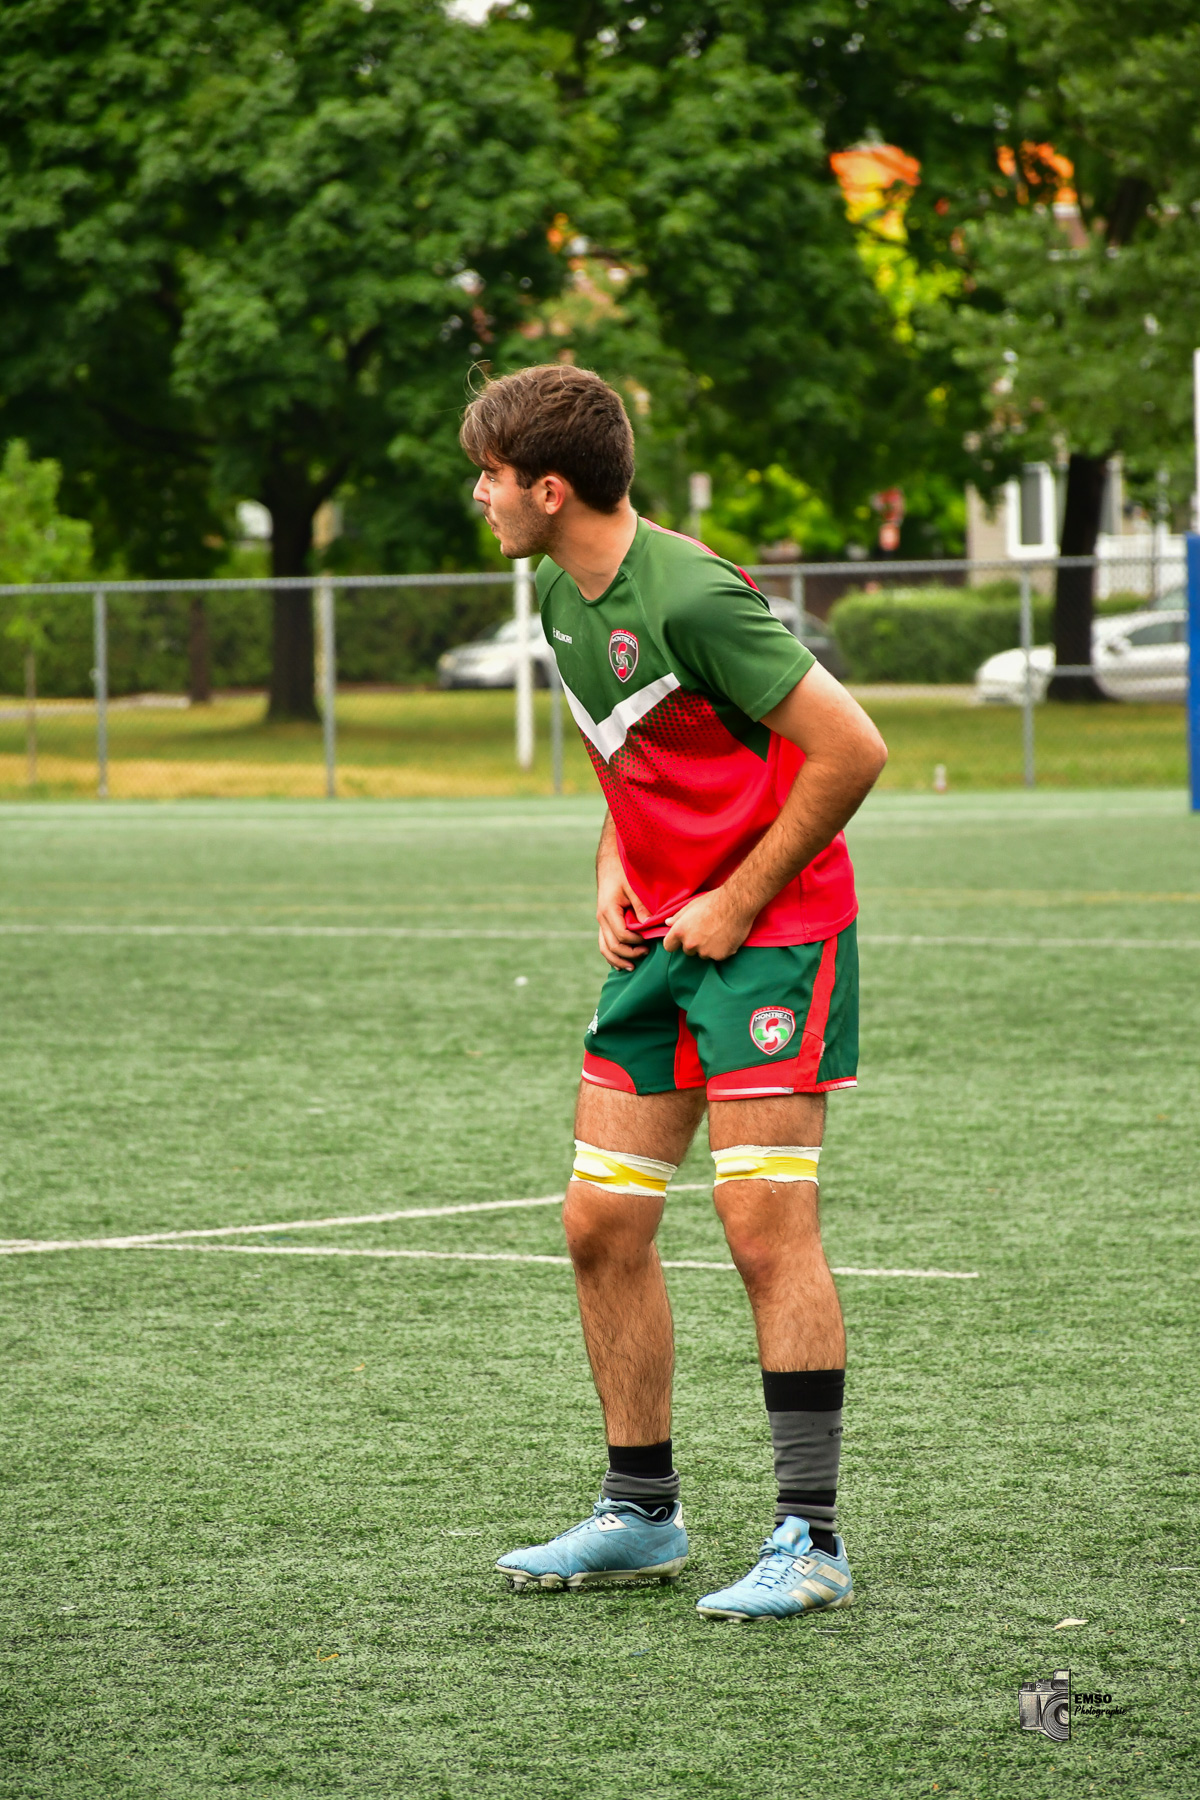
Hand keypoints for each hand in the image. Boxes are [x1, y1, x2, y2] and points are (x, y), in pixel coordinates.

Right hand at [597, 854, 649, 970]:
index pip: (622, 935)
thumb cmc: (623, 873)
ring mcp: (601, 921)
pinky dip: (611, 954)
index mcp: (609, 911)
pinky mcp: (604, 921)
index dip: (636, 941)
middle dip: (629, 953)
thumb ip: (641, 907)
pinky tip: (620, 963)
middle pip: (612, 945)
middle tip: (646, 954)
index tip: (649, 940)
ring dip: (617, 959)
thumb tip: (648, 925)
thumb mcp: (633, 887)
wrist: (610, 864)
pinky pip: (604, 942)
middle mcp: (602, 918)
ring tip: (631, 967)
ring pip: (605, 947)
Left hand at [661, 887, 755, 960]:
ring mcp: (706, 951)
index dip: (674, 942)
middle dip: (694, 943)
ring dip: (708, 947)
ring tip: (718, 932)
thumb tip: (668, 923)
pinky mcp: (720, 955)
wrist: (737, 903)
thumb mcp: (692, 905)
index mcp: (680, 931)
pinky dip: (721, 949)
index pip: (669, 946)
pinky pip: (717, 955)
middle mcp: (690, 943)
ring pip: (703, 954)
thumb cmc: (714, 901)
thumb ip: (678, 917)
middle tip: (706, 930)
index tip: (680, 939)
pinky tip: (727, 936)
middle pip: (688, 950)